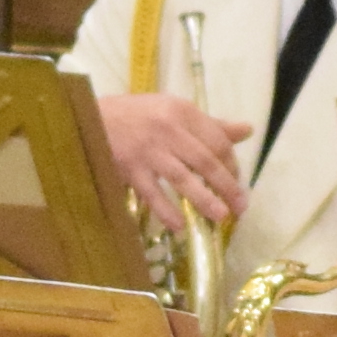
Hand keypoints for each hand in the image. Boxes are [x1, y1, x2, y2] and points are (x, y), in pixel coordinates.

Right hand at [104, 88, 255, 228]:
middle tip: (240, 207)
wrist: (88, 118)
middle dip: (227, 186)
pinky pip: (152, 194)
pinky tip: (180, 226)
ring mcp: (148, 150)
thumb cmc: (137, 115)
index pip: (217, 141)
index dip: (232, 165)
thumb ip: (209, 124)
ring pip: (183, 178)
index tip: (237, 183)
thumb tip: (247, 129)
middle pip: (206, 161)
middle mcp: (168, 129)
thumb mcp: (173, 110)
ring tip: (220, 217)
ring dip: (204, 200)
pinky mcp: (130, 168)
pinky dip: (167, 211)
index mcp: (183, 112)